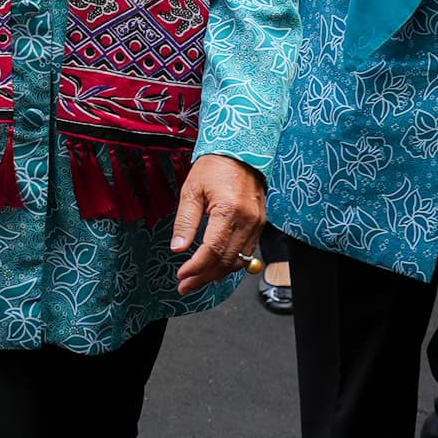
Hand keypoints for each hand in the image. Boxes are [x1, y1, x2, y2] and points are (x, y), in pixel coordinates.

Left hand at [170, 153, 266, 293]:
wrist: (241, 152)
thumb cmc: (215, 167)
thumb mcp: (191, 191)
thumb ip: (185, 222)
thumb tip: (178, 248)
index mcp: (229, 210)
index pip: (212, 250)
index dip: (196, 267)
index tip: (182, 275)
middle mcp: (247, 220)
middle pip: (226, 260)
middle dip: (204, 277)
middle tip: (186, 286)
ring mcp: (257, 223)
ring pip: (238, 260)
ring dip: (217, 274)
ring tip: (198, 281)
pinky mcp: (259, 224)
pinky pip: (246, 252)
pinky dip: (231, 263)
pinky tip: (216, 269)